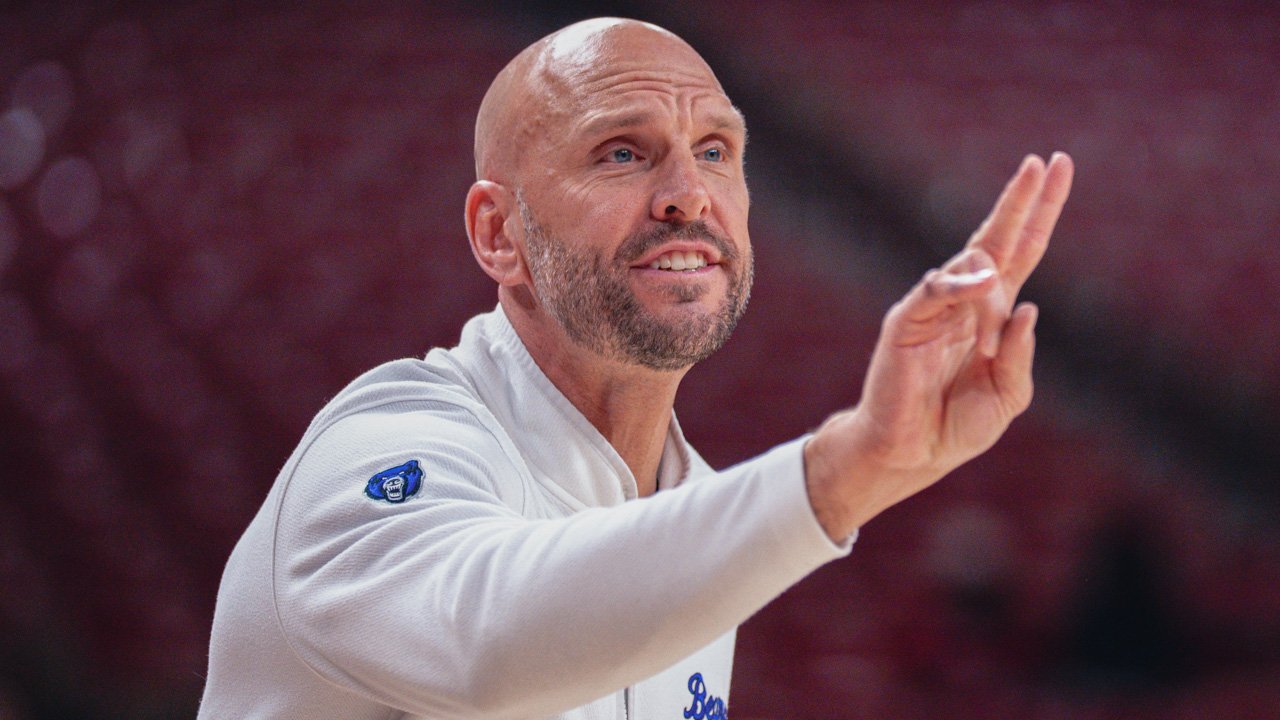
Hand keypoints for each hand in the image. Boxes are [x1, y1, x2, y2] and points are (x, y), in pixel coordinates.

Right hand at [804, 152, 1074, 540]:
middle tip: (1042, 164)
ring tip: (984, 350)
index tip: (1060, 168)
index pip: (1022, 250)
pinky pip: (933, 291)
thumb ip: (1021, 356)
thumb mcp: (1008, 395)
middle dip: (1020, 201)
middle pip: (996, 238)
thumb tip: (1029, 308)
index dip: (1041, 212)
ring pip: (972, 268)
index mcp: (994, 313)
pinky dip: (959, 285)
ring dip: (991, 300)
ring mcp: (933, 307)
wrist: (910, 454)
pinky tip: (983, 284)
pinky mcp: (905, 322)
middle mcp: (965, 301)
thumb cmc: (956, 425)